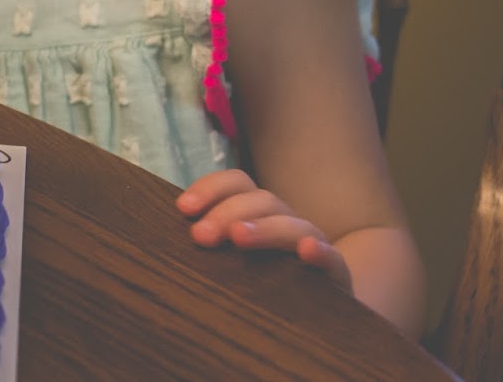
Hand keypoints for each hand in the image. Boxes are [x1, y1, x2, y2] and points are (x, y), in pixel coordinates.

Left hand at [177, 168, 351, 291]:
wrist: (319, 319)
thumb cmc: (260, 286)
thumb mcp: (230, 262)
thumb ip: (210, 243)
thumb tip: (167, 238)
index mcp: (259, 214)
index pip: (238, 184)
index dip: (211, 188)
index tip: (183, 208)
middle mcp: (286, 222)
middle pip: (262, 200)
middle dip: (228, 213)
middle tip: (200, 236)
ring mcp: (313, 245)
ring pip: (293, 226)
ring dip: (265, 228)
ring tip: (238, 236)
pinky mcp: (335, 276)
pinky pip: (332, 259)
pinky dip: (321, 252)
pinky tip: (307, 250)